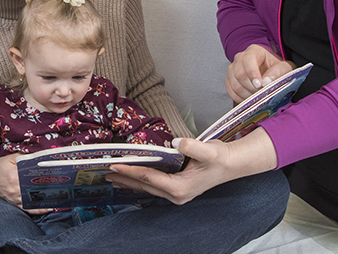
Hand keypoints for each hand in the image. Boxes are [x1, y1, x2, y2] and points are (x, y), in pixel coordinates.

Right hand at [0, 153, 52, 214]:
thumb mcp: (11, 158)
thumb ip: (25, 158)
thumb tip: (38, 158)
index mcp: (14, 176)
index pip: (33, 179)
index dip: (44, 179)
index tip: (55, 179)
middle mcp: (15, 189)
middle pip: (34, 190)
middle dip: (47, 189)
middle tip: (61, 188)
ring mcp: (14, 198)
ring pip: (32, 201)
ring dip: (45, 200)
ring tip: (58, 198)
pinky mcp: (13, 203)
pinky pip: (27, 209)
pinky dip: (37, 210)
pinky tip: (47, 208)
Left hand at [107, 129, 278, 203]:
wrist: (232, 164)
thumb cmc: (221, 157)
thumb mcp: (209, 150)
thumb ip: (192, 146)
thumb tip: (175, 142)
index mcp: (181, 187)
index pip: (149, 178)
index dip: (131, 171)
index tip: (115, 166)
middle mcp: (177, 195)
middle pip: (144, 186)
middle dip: (124, 179)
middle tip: (105, 173)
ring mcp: (177, 195)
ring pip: (147, 188)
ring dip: (130, 182)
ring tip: (112, 178)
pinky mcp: (177, 190)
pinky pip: (153, 187)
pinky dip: (140, 182)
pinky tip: (130, 179)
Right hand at [226, 44, 295, 102]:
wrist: (270, 72)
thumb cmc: (276, 68)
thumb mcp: (283, 67)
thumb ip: (278, 72)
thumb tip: (267, 82)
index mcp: (253, 51)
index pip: (248, 60)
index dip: (252, 73)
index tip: (259, 85)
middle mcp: (240, 58)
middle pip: (239, 74)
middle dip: (251, 87)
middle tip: (261, 94)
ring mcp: (233, 69)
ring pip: (234, 84)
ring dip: (246, 94)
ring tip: (257, 97)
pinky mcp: (229, 80)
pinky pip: (230, 91)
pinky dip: (239, 98)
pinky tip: (249, 99)